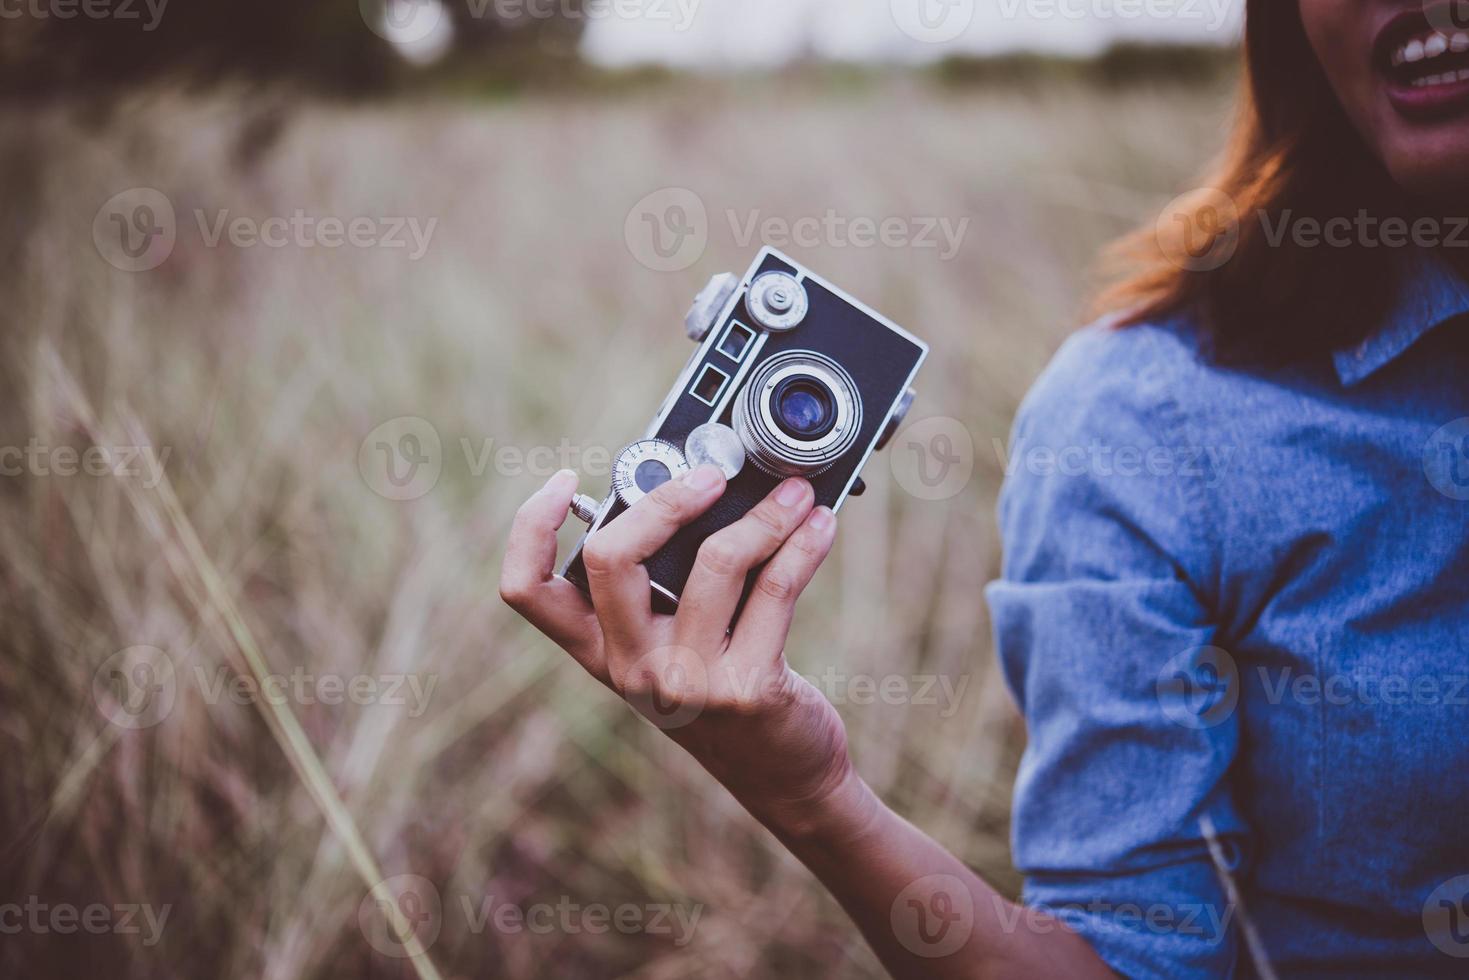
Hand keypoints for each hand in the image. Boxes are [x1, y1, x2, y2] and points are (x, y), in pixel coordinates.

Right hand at [499, 465, 856, 834]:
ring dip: (764, 515)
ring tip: (795, 494)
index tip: (564, 479)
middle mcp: (631, 667)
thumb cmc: (725, 687)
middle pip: (609, 558)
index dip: (530, 528)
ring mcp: (686, 682)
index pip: (527, 591)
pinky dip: (802, 545)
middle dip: (663, 499)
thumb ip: (665, 581)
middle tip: (710, 475)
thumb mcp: (675, 643)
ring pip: (715, 562)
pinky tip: (819, 527)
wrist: (780, 774)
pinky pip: (775, 589)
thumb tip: (697, 487)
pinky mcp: (746, 689)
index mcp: (600, 649)